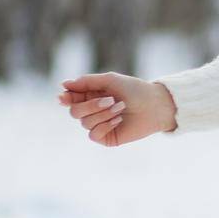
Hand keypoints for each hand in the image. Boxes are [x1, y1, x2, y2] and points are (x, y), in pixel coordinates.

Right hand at [57, 72, 176, 145]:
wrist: (154, 106)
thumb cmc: (134, 90)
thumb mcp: (110, 80)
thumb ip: (87, 82)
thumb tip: (64, 84)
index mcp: (91, 95)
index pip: (71, 98)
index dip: (66, 98)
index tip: (64, 97)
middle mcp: (93, 111)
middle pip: (74, 112)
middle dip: (90, 106)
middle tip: (109, 100)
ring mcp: (99, 125)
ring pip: (85, 123)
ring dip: (103, 114)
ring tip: (120, 108)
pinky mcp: (106, 137)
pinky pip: (93, 134)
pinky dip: (106, 125)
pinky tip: (119, 120)